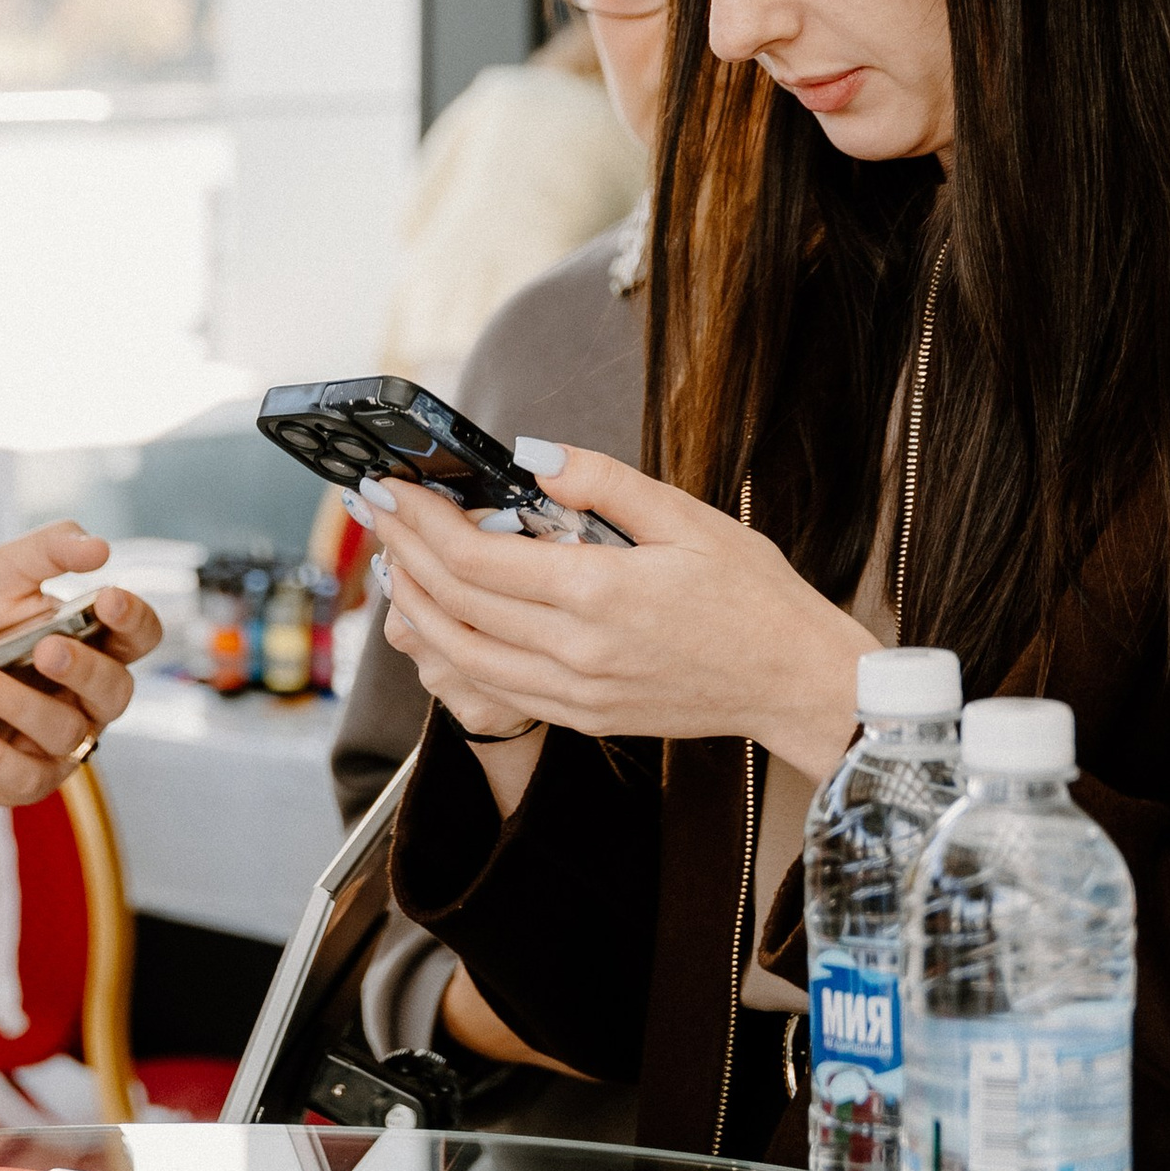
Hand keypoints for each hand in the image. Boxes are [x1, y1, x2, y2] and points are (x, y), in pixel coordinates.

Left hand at [0, 519, 161, 820]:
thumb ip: (47, 551)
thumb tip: (100, 547)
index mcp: (94, 643)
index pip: (140, 635)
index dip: (134, 619)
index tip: (106, 598)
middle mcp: (87, 696)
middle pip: (116, 690)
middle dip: (83, 668)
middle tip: (44, 648)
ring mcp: (61, 743)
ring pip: (65, 731)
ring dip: (19, 703)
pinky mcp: (27, 780)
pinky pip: (24, 775)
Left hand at [366, 448, 862, 780]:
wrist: (795, 682)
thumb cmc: (753, 596)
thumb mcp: (688, 517)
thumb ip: (603, 482)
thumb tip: (532, 453)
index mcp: (597, 592)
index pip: (473, 556)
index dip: (418, 520)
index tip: (390, 487)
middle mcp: (575, 650)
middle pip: (454, 601)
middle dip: (402, 552)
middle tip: (374, 512)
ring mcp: (575, 692)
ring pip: (460, 654)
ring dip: (415, 606)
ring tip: (395, 563)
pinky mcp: (582, 717)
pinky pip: (494, 688)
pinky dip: (452, 651)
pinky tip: (443, 619)